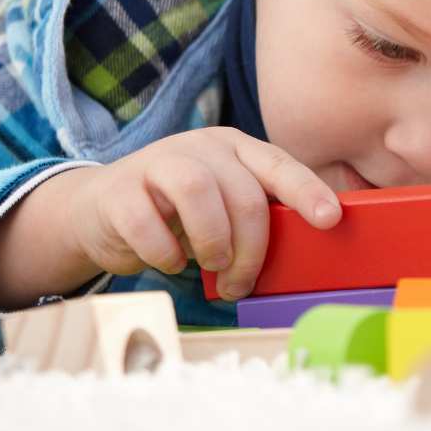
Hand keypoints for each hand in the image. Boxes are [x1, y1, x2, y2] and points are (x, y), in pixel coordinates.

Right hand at [48, 128, 341, 299]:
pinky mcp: (118, 191)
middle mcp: (200, 147)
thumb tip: (304, 251)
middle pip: (242, 193)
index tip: (330, 219)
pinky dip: (164, 253)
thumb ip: (256, 215)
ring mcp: (156, 162)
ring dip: (213, 242)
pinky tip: (170, 261)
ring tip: (212, 267)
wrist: (100, 209)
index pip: (279, 165)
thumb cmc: (177, 213)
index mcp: (236, 149)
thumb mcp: (222, 205)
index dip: (307, 191)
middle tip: (241, 283)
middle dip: (251, 248)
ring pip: (198, 192)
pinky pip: (146, 222)